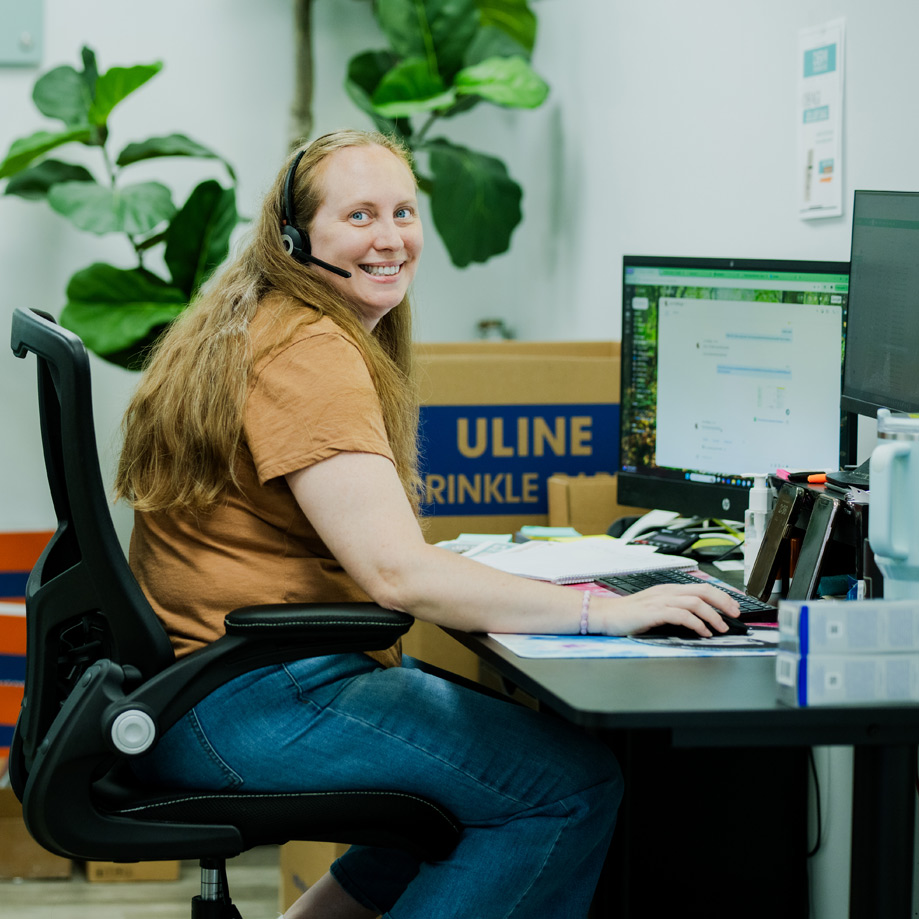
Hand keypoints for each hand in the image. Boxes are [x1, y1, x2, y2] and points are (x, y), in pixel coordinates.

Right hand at [594, 583, 740, 637]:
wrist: (604, 616)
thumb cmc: (627, 615)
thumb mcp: (655, 609)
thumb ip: (674, 610)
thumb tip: (697, 621)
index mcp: (668, 589)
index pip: (700, 587)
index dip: (720, 596)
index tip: (733, 606)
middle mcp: (666, 592)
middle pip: (703, 590)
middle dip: (723, 602)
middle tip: (735, 614)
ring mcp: (660, 600)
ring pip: (696, 602)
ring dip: (713, 616)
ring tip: (721, 628)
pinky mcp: (654, 612)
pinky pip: (682, 615)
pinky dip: (697, 624)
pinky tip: (703, 632)